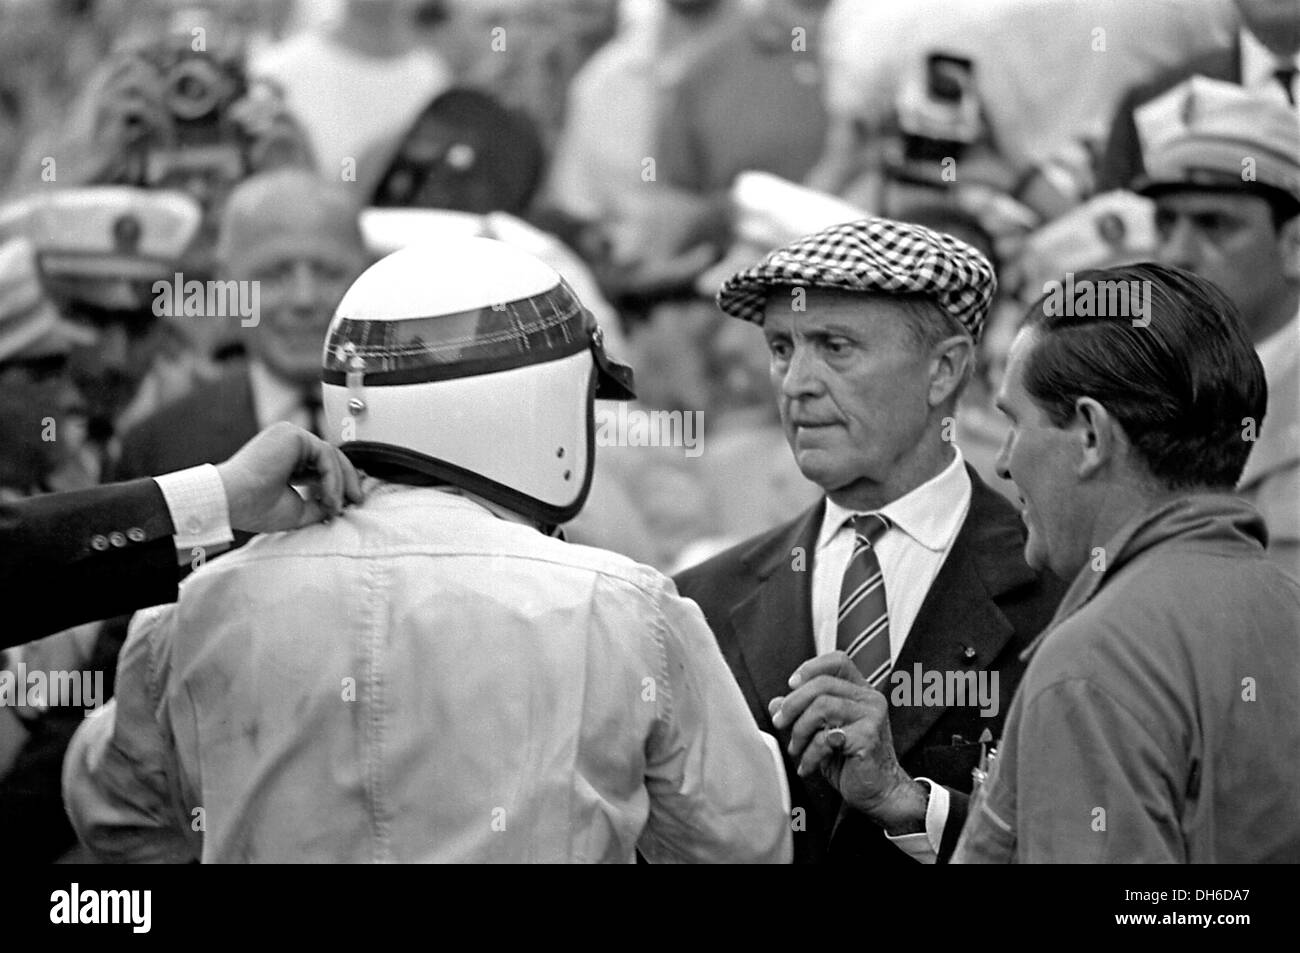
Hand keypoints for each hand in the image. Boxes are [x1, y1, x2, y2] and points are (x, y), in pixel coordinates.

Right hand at [215, 423, 363, 533]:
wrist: (231, 502)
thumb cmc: (255, 507)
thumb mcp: (298, 508)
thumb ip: (320, 502)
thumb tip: (343, 504)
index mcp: (286, 457)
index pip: (321, 464)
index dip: (338, 483)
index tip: (348, 504)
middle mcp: (288, 442)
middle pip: (330, 456)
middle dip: (347, 480)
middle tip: (357, 500)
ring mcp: (290, 435)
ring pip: (330, 456)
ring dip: (338, 483)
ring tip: (334, 507)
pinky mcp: (292, 434)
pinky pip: (326, 454)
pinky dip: (332, 478)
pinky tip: (329, 498)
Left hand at [769, 651, 927, 833]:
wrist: (880, 792)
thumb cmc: (851, 762)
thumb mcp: (821, 734)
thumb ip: (801, 715)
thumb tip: (776, 704)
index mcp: (861, 692)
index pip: (839, 661)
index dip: (811, 667)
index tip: (791, 685)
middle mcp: (870, 699)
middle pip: (822, 684)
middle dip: (793, 704)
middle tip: (780, 722)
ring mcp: (872, 717)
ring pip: (822, 706)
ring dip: (800, 730)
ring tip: (796, 749)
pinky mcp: (868, 738)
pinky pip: (826, 738)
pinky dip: (810, 754)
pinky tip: (807, 766)